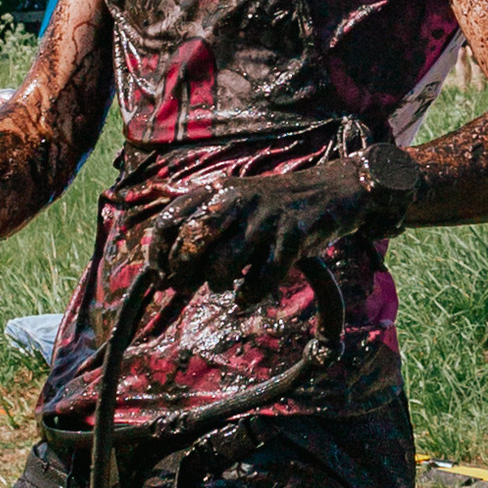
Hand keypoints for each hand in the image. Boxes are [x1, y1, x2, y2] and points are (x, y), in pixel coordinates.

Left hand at [156, 145, 420, 302]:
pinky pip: (262, 278)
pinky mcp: (291, 236)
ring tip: (226, 286)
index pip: (171, 219)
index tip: (159, 274)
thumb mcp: (235, 205)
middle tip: (185, 286)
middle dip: (184, 270)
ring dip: (219, 283)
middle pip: (193, 241)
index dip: (158, 252)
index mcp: (216, 191)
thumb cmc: (272, 209)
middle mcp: (235, 200)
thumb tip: (167, 273)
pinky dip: (250, 295)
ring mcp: (264, 217)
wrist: (329, 191)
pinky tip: (247, 296)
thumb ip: (204, 230)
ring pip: (223, 264)